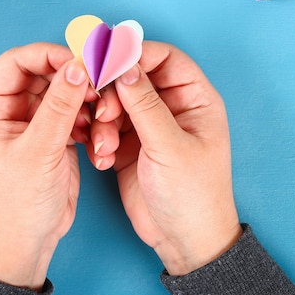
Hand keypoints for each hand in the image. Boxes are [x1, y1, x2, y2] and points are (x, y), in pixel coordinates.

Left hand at [0, 43, 93, 289]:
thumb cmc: (18, 202)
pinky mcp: (53, 133)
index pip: (16, 62)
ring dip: (86, 102)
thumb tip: (77, 67)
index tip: (80, 61)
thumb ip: (59, 106)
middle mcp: (8, 108)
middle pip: (44, 73)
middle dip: (74, 79)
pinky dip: (90, 120)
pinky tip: (96, 137)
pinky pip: (75, 112)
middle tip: (100, 86)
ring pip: (64, 91)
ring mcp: (32, 120)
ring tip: (100, 118)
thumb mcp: (40, 151)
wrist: (29, 240)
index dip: (48, 55)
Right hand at [87, 41, 241, 275]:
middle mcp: (172, 107)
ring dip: (103, 121)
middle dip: (113, 93)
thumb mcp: (169, 147)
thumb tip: (125, 67)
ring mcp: (149, 126)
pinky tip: (103, 159)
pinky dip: (100, 140)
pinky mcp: (130, 145)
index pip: (166, 59)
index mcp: (194, 99)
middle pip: (134, 78)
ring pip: (116, 103)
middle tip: (102, 113)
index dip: (137, 55)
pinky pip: (107, 128)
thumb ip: (145, 105)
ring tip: (104, 145)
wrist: (183, 240)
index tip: (108, 61)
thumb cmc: (193, 194)